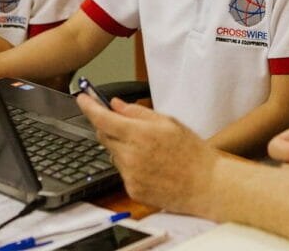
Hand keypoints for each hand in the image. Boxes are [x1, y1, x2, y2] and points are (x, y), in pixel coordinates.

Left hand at [76, 94, 219, 213]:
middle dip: (109, 127)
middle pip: (103, 136)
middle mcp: (130, 155)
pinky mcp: (132, 190)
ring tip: (149, 151)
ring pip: (113, 154)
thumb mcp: (168, 122)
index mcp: (139, 135)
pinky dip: (130, 165)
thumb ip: (138, 112)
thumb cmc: (192, 153)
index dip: (88, 107)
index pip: (102, 118)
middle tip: (128, 126)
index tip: (82, 98)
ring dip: (122, 148)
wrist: (206, 185)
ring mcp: (130, 175)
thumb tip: (115, 104)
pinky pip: (122, 172)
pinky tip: (151, 167)